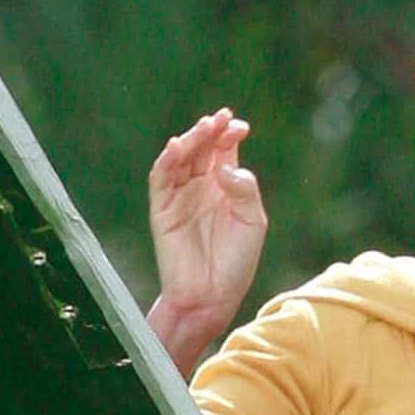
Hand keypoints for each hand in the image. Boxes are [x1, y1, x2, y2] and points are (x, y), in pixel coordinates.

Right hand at [148, 109, 267, 326]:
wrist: (211, 296)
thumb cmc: (236, 262)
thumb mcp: (252, 223)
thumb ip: (245, 192)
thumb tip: (227, 167)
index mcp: (226, 186)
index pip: (225, 151)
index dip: (230, 135)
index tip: (240, 127)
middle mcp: (202, 185)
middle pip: (203, 149)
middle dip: (211, 131)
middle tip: (222, 118)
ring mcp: (180, 195)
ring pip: (181, 158)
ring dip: (191, 140)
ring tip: (204, 127)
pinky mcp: (162, 208)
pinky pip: (161, 178)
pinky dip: (167, 161)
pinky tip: (177, 147)